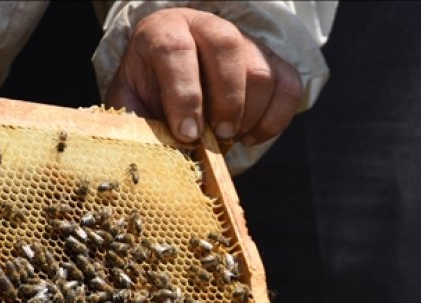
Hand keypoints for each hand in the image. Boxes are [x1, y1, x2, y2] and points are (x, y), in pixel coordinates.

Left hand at [105, 7, 301, 146]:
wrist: (171, 88)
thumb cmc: (149, 98)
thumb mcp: (131, 106)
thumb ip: (138, 124)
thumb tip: (156, 159)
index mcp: (163, 30)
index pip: (176, 49)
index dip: (185, 95)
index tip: (188, 134)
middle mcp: (206, 26)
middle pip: (227, 46)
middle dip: (226, 101)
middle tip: (218, 136)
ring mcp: (244, 42)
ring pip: (262, 71)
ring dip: (250, 115)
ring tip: (229, 139)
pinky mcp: (272, 62)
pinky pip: (289, 87)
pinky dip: (274, 120)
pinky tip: (249, 136)